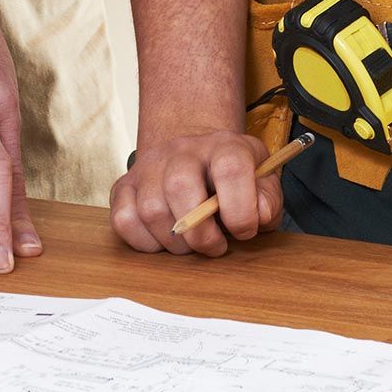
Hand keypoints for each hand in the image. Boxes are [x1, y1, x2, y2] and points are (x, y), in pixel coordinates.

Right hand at [111, 125, 282, 256]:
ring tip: (191, 244)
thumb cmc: (232, 178)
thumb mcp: (262, 181)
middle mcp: (182, 149)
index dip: (240, 209)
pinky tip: (164, 241)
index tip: (245, 230)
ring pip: (150, 209)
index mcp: (224, 145)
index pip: (231, 167)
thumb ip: (268, 199)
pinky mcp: (125, 185)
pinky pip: (123, 219)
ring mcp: (149, 166)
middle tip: (215, 246)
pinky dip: (144, 242)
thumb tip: (259, 215)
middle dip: (200, 234)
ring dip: (174, 243)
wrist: (196, 156)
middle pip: (180, 185)